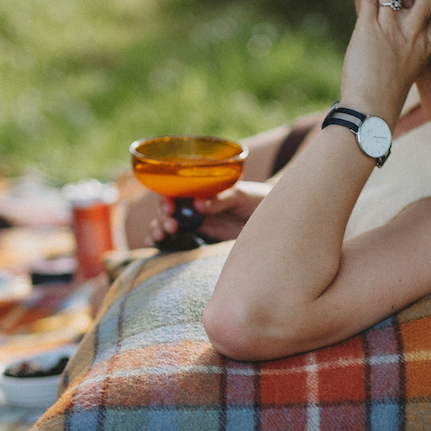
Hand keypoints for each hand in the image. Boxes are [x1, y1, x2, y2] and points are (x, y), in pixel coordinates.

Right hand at [149, 181, 271, 244]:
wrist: (276, 220)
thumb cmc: (260, 199)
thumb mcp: (244, 195)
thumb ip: (223, 199)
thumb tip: (199, 205)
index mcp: (203, 187)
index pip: (176, 187)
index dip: (166, 196)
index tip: (170, 206)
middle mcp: (197, 202)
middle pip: (168, 207)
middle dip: (162, 216)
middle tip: (170, 226)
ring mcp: (198, 220)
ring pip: (168, 222)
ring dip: (158, 228)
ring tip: (160, 237)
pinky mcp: (203, 235)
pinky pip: (178, 237)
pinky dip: (162, 240)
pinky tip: (153, 244)